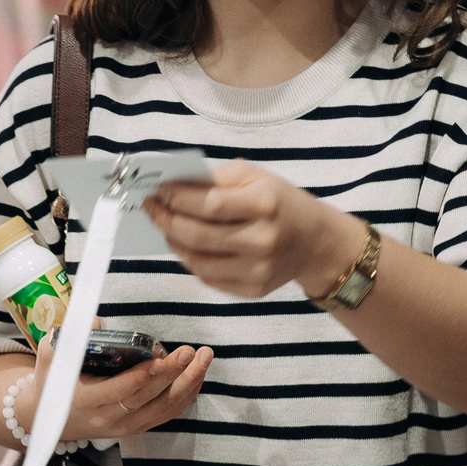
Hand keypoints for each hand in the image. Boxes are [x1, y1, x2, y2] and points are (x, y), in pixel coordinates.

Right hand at [15, 336, 211, 440]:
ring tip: (204, 357)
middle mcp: (109, 418)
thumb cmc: (53, 385)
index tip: (158, 359)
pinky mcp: (139, 427)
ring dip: (188, 383)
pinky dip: (188, 394)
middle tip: (190, 351)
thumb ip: (66, 339)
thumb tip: (93, 320)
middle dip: (172, 374)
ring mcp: (126, 426)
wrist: (52, 422)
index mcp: (86, 401)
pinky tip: (198, 373)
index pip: (118, 392)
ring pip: (164, 407)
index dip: (139, 378)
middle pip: (148, 398)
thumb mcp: (50, 361)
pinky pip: (169, 413)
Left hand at [147, 159, 362, 299]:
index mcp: (265, 205)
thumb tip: (173, 188)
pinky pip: (208, 277)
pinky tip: (184, 245)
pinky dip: (190, 260)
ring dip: (173, 242)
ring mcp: (258, 269)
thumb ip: (215, 178)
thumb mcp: (255, 176)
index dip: (178, 199)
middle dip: (166, 220)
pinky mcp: (253, 289)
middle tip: (152, 208)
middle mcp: (262, 240)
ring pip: (197, 261)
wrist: (314, 241)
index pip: (209, 204)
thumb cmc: (279, 203)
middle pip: (198, 235)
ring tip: (165, 226)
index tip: (160, 191)